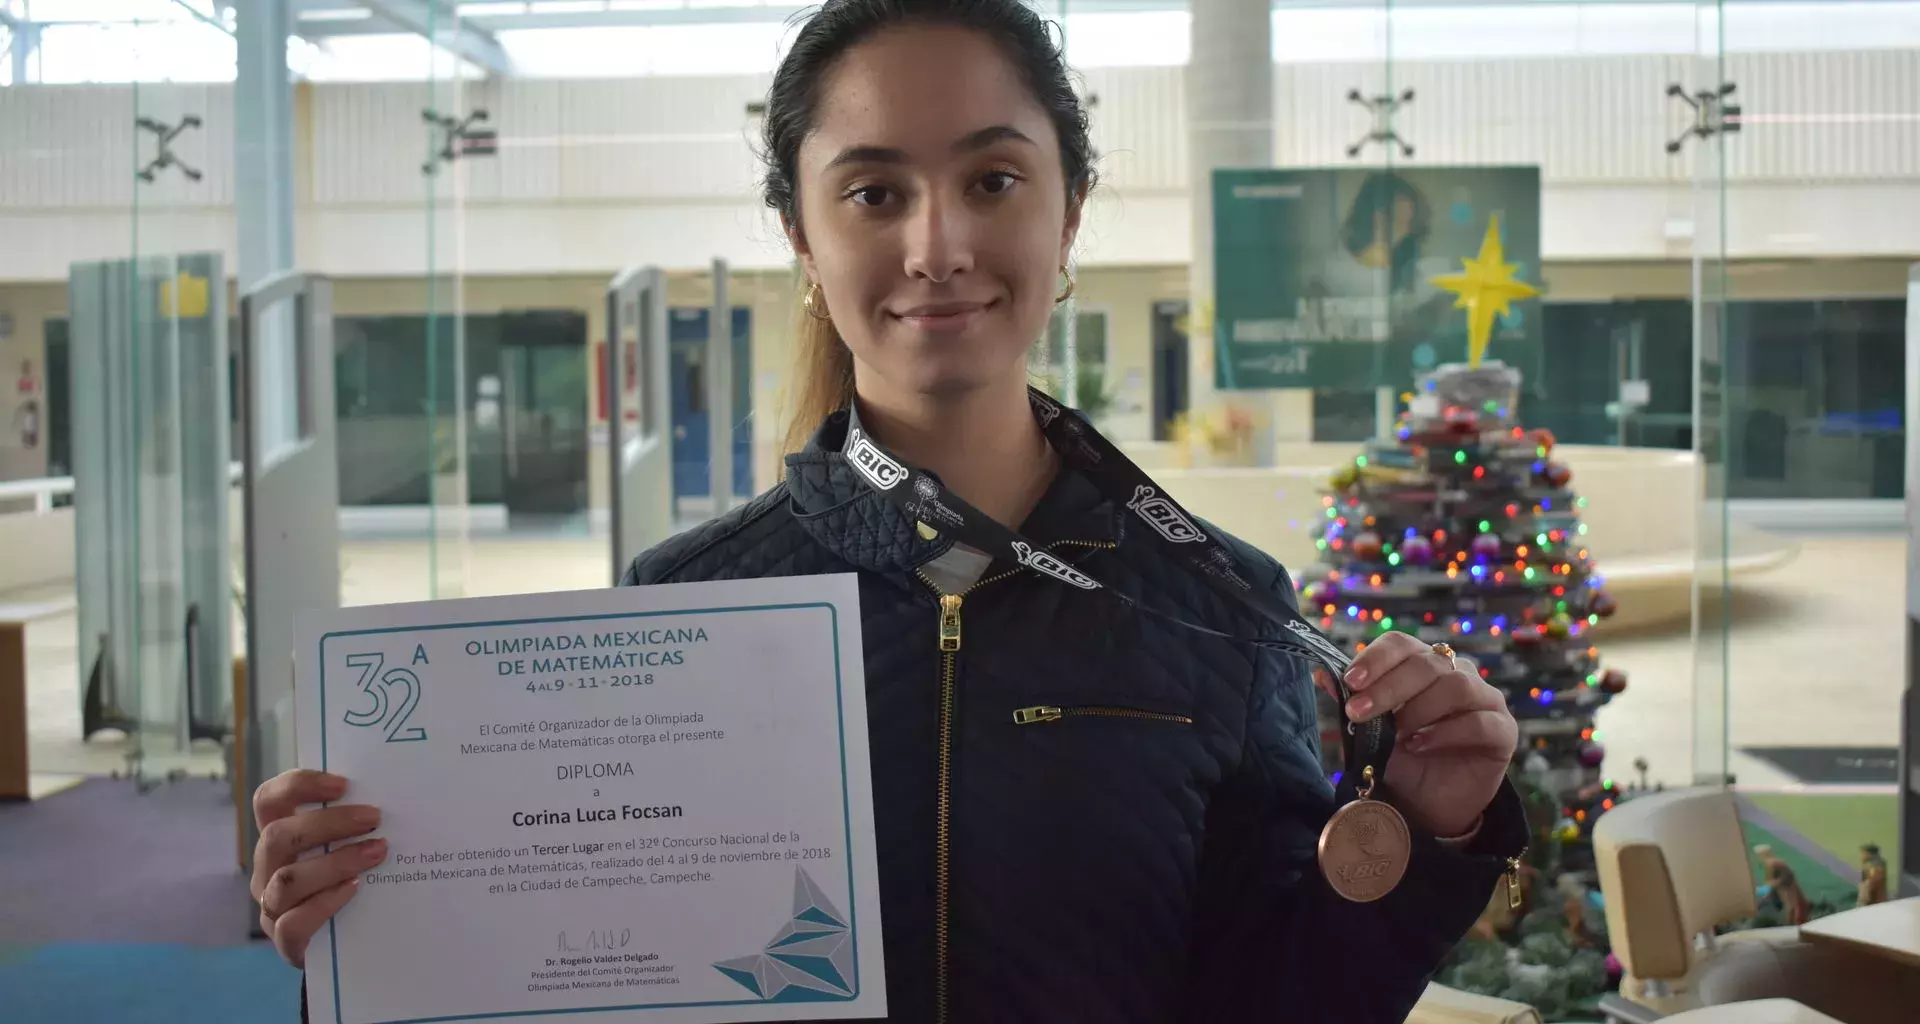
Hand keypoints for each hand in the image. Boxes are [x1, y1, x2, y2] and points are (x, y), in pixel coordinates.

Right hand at [251, 769, 386, 967]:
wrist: (353, 940)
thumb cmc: (355, 880)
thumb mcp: (351, 845)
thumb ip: (359, 823)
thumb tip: (402, 793)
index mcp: (281, 837)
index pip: (269, 801)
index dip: (298, 786)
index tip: (343, 784)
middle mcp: (268, 868)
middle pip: (278, 836)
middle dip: (329, 823)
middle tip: (374, 817)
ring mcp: (272, 905)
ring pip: (287, 880)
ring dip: (334, 862)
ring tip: (377, 852)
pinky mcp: (285, 941)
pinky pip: (293, 923)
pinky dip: (324, 903)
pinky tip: (354, 889)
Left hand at [1315, 631, 1516, 838]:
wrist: (1428, 805)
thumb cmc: (1401, 759)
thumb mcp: (1370, 731)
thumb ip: (1353, 701)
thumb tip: (1320, 673)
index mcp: (1423, 665)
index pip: (1402, 644)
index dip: (1377, 658)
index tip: (1352, 681)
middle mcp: (1457, 674)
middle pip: (1427, 662)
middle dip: (1388, 687)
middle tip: (1358, 713)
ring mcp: (1485, 700)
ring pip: (1456, 685)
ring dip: (1418, 708)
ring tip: (1396, 735)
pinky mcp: (1503, 731)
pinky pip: (1479, 722)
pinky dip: (1444, 733)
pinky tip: (1418, 746)